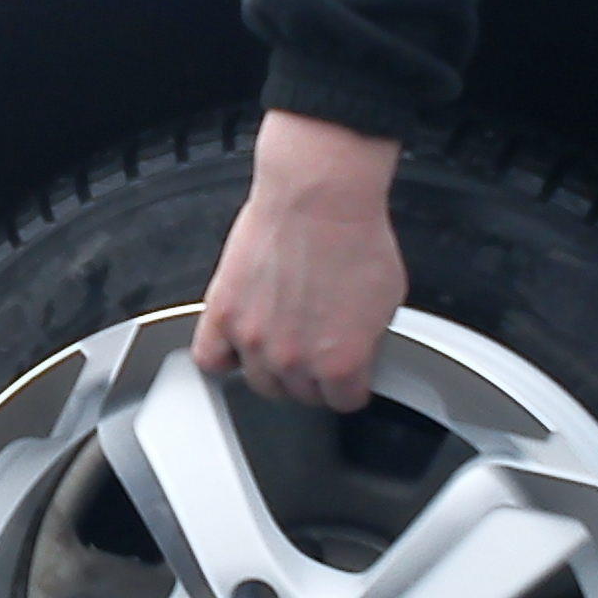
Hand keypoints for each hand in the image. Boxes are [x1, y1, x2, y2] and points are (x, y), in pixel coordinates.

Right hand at [193, 109, 405, 410]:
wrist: (318, 197)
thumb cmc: (354, 235)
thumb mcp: (387, 300)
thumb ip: (367, 339)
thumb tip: (358, 349)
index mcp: (341, 363)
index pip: (344, 401)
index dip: (349, 386)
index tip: (347, 376)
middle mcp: (294, 359)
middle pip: (299, 395)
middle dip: (311, 377)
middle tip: (315, 349)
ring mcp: (253, 340)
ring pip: (259, 382)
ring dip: (271, 369)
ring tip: (282, 342)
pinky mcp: (223, 314)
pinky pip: (209, 359)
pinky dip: (221, 359)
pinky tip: (236, 347)